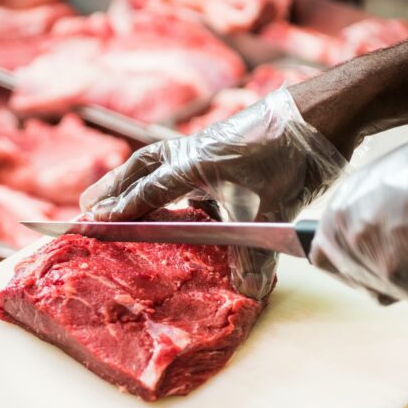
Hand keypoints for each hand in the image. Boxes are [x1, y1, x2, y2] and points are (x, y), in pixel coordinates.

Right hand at [80, 87, 346, 298]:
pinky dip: (169, 180)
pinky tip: (178, 201)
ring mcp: (209, 149)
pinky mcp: (227, 151)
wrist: (321, 116)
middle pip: (141, 167)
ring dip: (135, 180)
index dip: (119, 210)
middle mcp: (194, 153)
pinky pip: (185, 166)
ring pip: (160, 163)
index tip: (91, 224)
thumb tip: (246, 292)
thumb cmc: (289, 155)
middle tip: (86, 205)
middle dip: (113, 187)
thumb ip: (254, 254)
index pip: (146, 191)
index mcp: (193, 163)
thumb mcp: (271, 208)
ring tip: (116, 196)